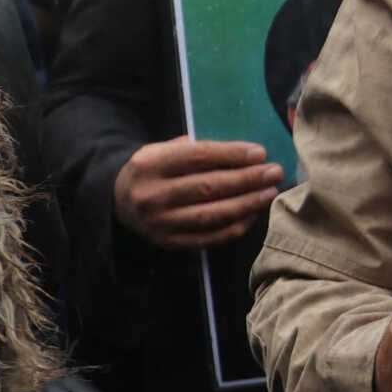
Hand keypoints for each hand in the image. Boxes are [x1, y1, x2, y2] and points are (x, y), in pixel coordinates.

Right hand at [112, 137, 282, 247]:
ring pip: (212, 214)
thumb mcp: (161, 149)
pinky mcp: (168, 243)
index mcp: (150, 165)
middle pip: (208, 187)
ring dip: (247, 204)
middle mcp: (152, 196)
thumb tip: (242, 152)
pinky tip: (253, 214)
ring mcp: (160, 223)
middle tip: (274, 172)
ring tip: (270, 192)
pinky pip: (208, 238)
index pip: (198, 157)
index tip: (260, 153)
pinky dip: (234, 227)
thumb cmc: (152, 169)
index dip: (231, 155)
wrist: (117, 201)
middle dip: (247, 179)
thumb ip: (194, 149)